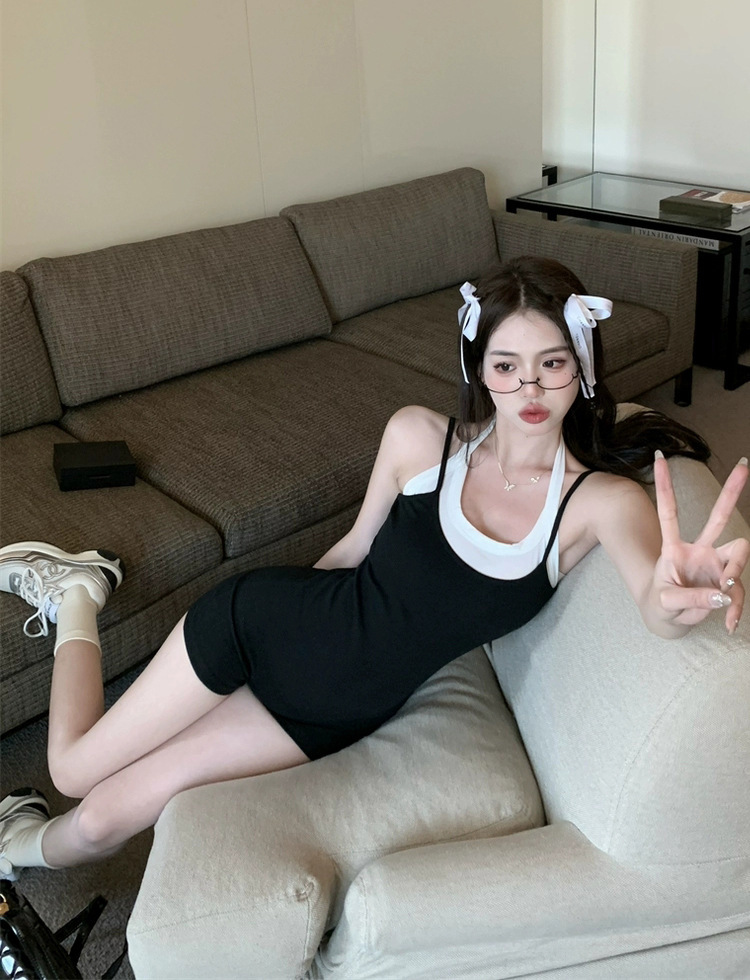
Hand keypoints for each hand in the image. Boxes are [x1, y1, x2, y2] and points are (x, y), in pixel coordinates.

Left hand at [653, 452, 748, 632]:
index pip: (668, 512)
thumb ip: (690, 598)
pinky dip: (735, 609)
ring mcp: (715, 564)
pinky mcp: (726, 582)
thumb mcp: (665, 604)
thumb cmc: (660, 605)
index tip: (657, 456)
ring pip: (738, 553)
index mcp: (674, 549)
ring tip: (725, 591)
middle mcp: (699, 550)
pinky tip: (728, 624)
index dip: (664, 486)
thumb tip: (722, 594)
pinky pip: (739, 592)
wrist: (668, 621)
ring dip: (736, 570)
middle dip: (732, 491)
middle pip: (718, 517)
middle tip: (744, 464)